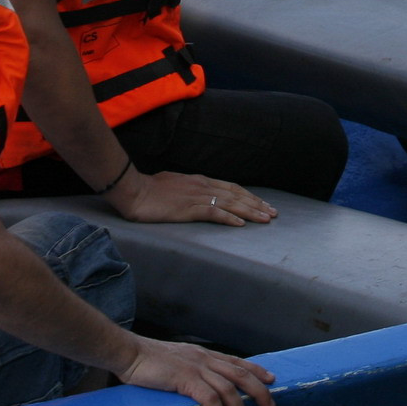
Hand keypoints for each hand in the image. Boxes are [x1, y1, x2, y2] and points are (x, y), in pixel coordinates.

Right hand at [108, 168, 276, 226]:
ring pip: (230, 203)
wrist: (132, 189)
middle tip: (274, 213)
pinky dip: (229, 218)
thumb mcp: (173, 184)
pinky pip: (213, 213)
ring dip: (250, 212)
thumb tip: (194, 195)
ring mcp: (196, 197)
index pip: (232, 187)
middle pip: (237, 194)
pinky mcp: (187, 209)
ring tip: (266, 219)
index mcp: (200, 180)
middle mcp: (202, 186)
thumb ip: (188, 189)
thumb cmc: (149, 188)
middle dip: (257, 204)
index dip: (249, 196)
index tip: (263, 204)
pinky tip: (240, 225)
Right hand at [118, 337, 277, 405]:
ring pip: (230, 389)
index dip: (256, 370)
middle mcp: (204, 359)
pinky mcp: (185, 379)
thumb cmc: (148, 360)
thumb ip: (190, 369)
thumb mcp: (177, 361)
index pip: (237, 362)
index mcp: (203, 354)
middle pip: (241, 375)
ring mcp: (196, 368)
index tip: (271, 379)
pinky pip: (210, 398)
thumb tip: (198, 385)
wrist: (128, 353)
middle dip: (259, 391)